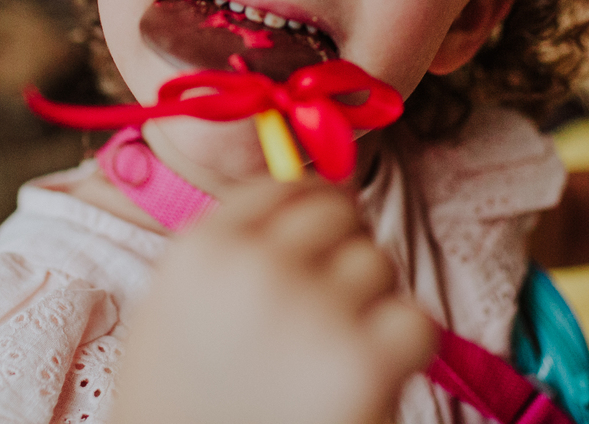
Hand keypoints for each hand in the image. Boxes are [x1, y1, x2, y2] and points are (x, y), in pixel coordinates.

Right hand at [112, 179, 435, 423]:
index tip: (316, 244)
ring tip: (334, 353)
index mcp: (203, 250)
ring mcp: (312, 310)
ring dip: (371, 301)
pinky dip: (403, 350)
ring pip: (378, 262)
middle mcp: (255, 267)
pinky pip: (415, 319)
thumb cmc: (183, 410)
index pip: (283, 187)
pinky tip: (368, 378)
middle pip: (338, 213)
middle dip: (342, 252)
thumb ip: (231, 253)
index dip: (309, 213)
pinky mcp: (363, 361)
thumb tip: (318, 199)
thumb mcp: (172, 313)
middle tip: (330, 305)